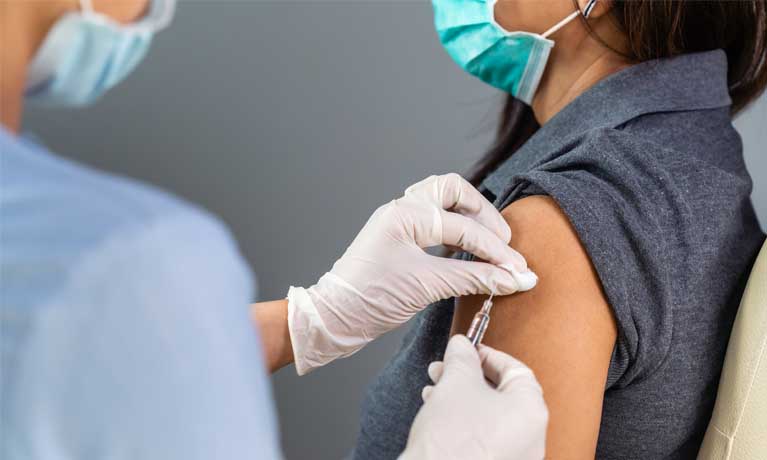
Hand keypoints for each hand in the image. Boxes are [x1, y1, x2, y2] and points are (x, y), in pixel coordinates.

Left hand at [287, 173, 536, 373]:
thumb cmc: (370, 299)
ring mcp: (399, 221)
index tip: (519, 271)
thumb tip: (514, 279)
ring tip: (490, 244)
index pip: (464, 227)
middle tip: (503, 244)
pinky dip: (456, 231)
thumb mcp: (427, 286)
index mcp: (405, 215)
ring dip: (470, 218)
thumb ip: (474, 279)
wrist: (334, 317)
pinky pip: (434, 221)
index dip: (496, 251)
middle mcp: (401, 210)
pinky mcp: (399, 238)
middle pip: (454, 191)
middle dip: (483, 214)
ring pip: (443, 201)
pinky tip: (468, 251)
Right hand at [401, 335, 547, 459]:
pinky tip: (439, 415)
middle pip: (502, 393)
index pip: (516, 369)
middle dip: (468, 376)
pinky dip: (464, 422)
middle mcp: (531, 438)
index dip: (487, 354)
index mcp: (532, 412)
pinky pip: (484, 438)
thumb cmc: (452, 441)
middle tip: (445, 368)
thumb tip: (462, 346)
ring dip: (461, 398)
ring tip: (435, 390)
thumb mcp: (455, 382)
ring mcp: (515, 457)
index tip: (467, 349)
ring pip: (490, 416)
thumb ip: (462, 357)